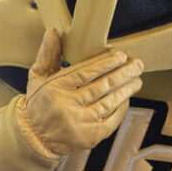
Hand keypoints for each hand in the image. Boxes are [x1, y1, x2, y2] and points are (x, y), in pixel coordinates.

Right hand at [14, 28, 143, 158]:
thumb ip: (47, 54)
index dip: (106, 62)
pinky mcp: (89, 138)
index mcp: (55, 88)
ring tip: (137, 79)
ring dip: (127, 89)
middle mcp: (67, 106)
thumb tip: (53, 32)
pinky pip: (111, 120)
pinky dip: (121, 109)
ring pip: (109, 102)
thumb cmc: (39, 103)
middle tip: (137, 64)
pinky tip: (127, 98)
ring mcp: (79, 124)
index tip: (121, 54)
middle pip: (102, 86)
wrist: (33, 138)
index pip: (86, 72)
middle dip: (123, 73)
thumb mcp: (37, 77)